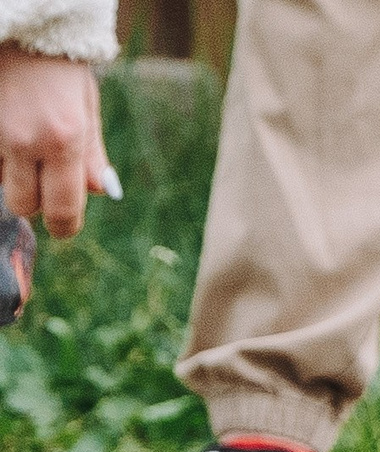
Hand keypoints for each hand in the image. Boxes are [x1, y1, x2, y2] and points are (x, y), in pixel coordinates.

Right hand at [0, 44, 116, 239]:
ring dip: (10, 175)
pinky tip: (7, 134)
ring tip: (23, 146)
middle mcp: (26, 140)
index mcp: (64, 140)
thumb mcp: (86, 108)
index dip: (64, 226)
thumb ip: (92, 155)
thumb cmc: (58, 67)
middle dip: (34, 202)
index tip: (63, 227)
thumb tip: (102, 193)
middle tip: (41, 182)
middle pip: (23, 204)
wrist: (21, 28)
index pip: (62, 209)